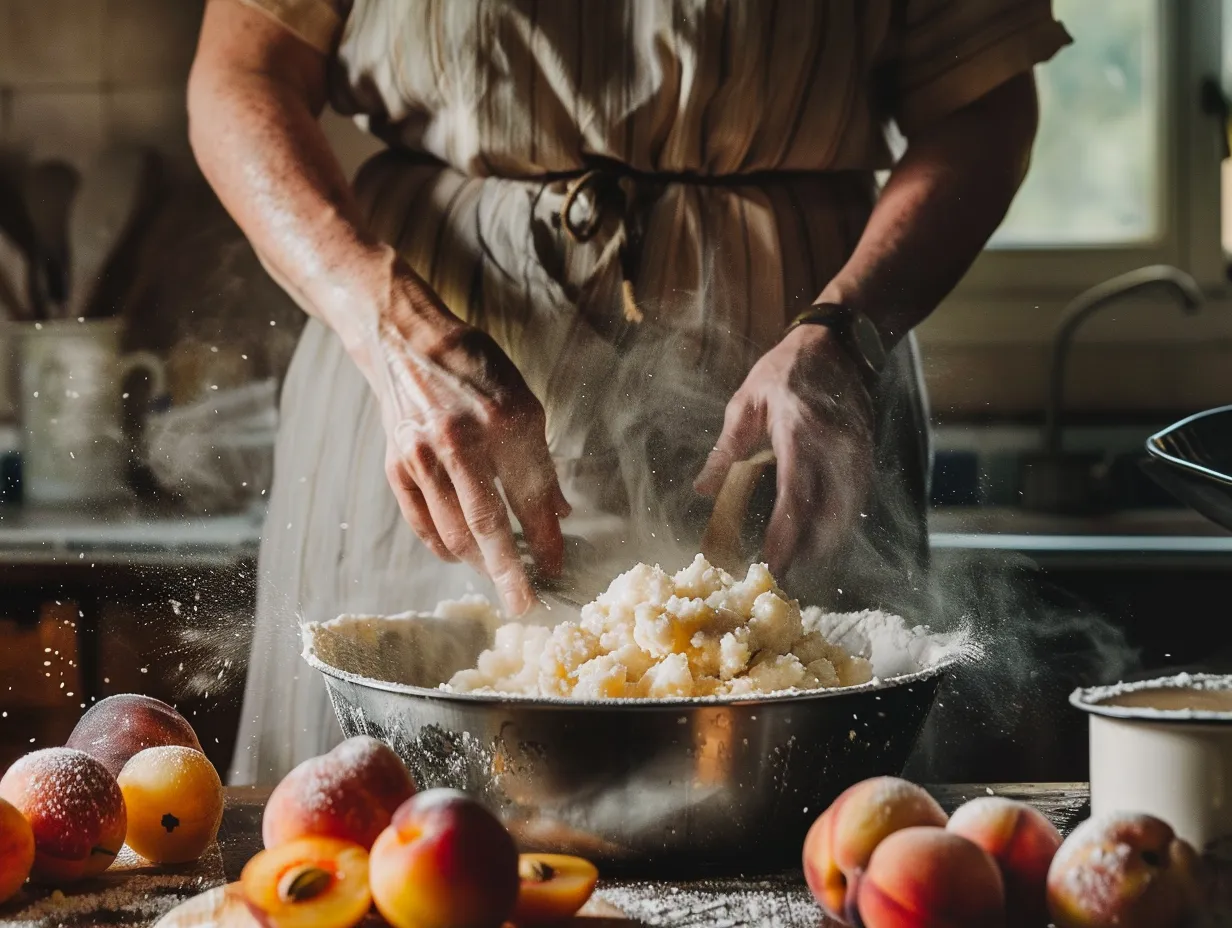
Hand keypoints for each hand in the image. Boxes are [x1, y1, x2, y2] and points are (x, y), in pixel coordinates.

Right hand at [369, 278, 568, 615]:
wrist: (409, 344)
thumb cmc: (476, 371)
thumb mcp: (525, 404)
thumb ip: (540, 462)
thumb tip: (559, 514)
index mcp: (505, 424)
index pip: (531, 499)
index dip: (546, 540)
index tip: (556, 568)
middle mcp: (462, 444)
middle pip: (488, 526)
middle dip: (510, 573)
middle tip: (525, 606)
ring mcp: (423, 458)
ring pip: (453, 533)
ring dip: (478, 563)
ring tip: (498, 577)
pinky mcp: (397, 467)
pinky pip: (423, 524)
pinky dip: (444, 547)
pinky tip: (463, 555)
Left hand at [694, 324, 873, 574]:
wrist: (837, 345)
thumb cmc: (785, 370)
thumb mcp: (746, 402)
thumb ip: (726, 449)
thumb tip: (703, 489)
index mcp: (799, 432)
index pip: (794, 495)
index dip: (784, 534)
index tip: (770, 563)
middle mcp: (833, 446)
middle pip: (827, 514)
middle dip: (806, 551)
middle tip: (782, 578)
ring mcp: (856, 452)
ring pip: (847, 512)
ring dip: (826, 544)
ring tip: (801, 567)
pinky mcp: (867, 455)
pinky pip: (857, 499)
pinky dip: (841, 524)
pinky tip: (824, 541)